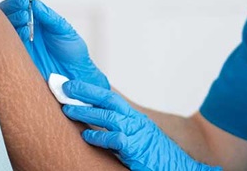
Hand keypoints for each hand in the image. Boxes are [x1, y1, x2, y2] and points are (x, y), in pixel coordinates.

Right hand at [0, 0, 109, 89]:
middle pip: (6, 9)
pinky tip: (21, 33)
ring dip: (12, 15)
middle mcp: (22, 28)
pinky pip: (4, 42)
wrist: (75, 79)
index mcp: (34, 18)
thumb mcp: (65, 31)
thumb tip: (36, 3)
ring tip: (26, 17)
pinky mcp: (13, 57)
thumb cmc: (73, 54)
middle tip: (25, 4)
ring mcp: (16, 42)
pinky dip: (10, 33)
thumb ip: (50, 18)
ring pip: (2, 23)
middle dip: (14, 2)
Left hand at [61, 80, 220, 170]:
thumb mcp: (138, 136)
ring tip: (68, 109)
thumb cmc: (157, 155)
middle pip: (108, 100)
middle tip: (65, 87)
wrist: (181, 168)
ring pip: (109, 117)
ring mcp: (137, 134)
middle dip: (86, 92)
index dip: (91, 90)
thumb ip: (120, 129)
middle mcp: (135, 121)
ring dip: (86, 112)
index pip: (110, 98)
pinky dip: (99, 137)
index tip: (73, 84)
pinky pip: (115, 140)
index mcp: (134, 117)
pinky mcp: (136, 149)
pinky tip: (86, 136)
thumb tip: (97, 126)